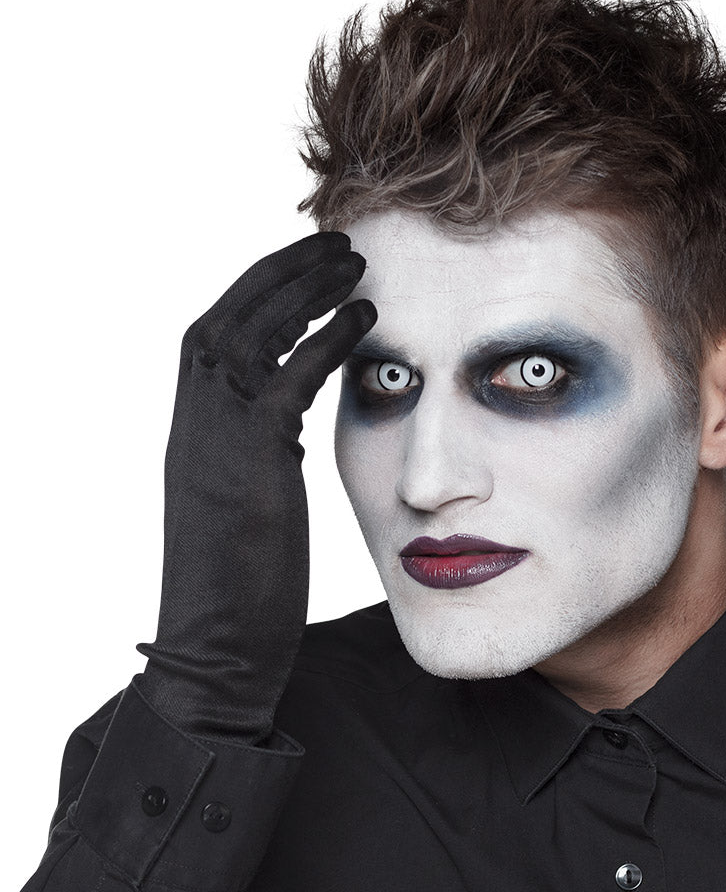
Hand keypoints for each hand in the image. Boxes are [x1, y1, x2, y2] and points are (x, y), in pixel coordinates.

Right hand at [136, 232, 374, 743]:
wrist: (216, 645)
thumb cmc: (242, 581)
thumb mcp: (242, 495)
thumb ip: (255, 445)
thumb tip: (283, 414)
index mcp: (196, 428)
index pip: (221, 333)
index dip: (264, 291)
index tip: (308, 268)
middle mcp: (195, 421)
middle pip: (230, 316)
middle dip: (283, 274)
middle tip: (340, 245)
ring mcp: (213, 437)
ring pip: (250, 333)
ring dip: (302, 290)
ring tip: (354, 262)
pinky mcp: (247, 460)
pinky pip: (286, 379)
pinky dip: (324, 342)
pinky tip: (365, 321)